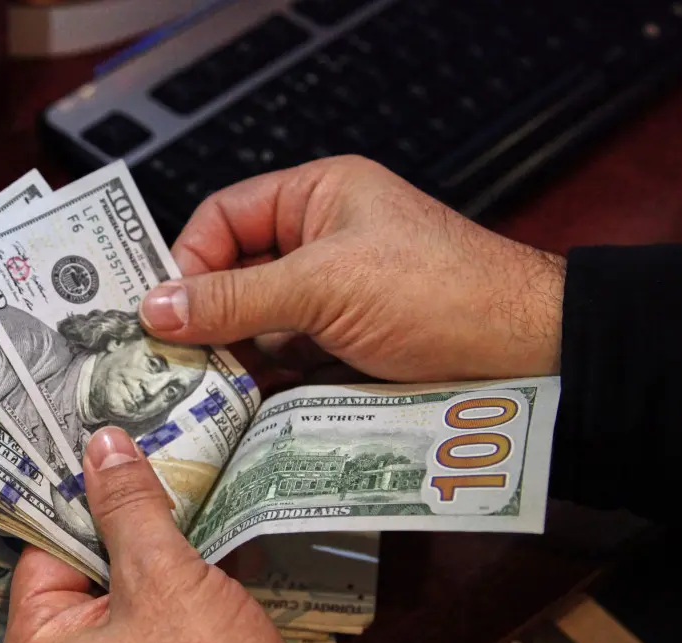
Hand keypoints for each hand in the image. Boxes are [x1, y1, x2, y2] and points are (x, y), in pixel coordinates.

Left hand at [1, 427, 304, 642]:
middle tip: (156, 478)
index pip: (45, 552)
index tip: (111, 457)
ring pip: (123, 601)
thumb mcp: (163, 577)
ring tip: (189, 518)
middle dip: (127, 532)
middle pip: (83, 575)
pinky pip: (149, 632)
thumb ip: (128, 507)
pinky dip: (176, 600)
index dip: (83, 503)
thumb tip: (102, 446)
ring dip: (159, 563)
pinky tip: (209, 568)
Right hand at [140, 156, 566, 381]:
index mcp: (318, 197)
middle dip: (204, 316)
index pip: (224, 216)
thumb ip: (236, 296)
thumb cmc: (442, 291)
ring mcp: (333, 298)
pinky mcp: (345, 348)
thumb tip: (156, 307)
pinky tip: (241, 406)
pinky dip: (263, 383)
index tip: (162, 308)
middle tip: (168, 359)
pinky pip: (286, 360)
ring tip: (201, 390)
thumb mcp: (325, 285)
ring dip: (232, 356)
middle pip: (234, 274)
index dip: (188, 258)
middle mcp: (320, 242)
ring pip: (257, 324)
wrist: (524, 356)